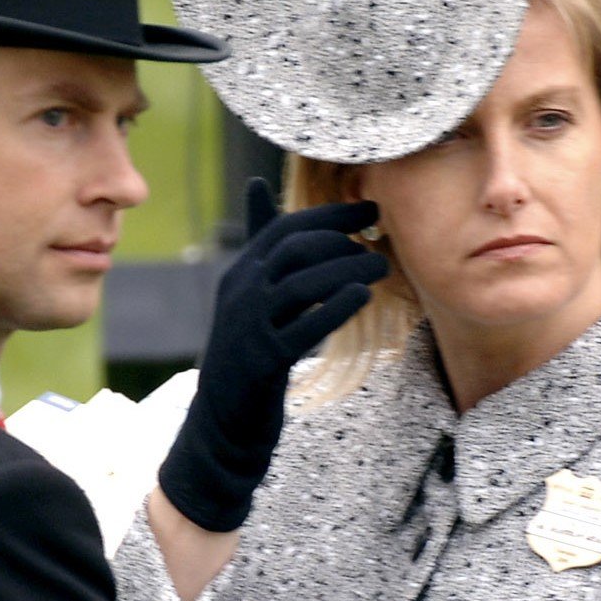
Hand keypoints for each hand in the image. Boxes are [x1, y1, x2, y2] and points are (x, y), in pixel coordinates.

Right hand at [158, 179, 386, 531]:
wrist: (222, 418)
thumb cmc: (247, 350)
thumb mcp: (247, 293)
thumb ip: (259, 245)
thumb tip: (255, 182)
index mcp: (240, 273)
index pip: (284, 227)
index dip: (330, 216)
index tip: (370, 212)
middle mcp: (241, 293)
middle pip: (292, 249)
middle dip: (339, 239)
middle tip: (376, 243)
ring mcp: (250, 327)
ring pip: (300, 284)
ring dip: (345, 270)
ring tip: (379, 268)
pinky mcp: (263, 361)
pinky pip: (302, 329)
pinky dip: (335, 309)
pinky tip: (362, 298)